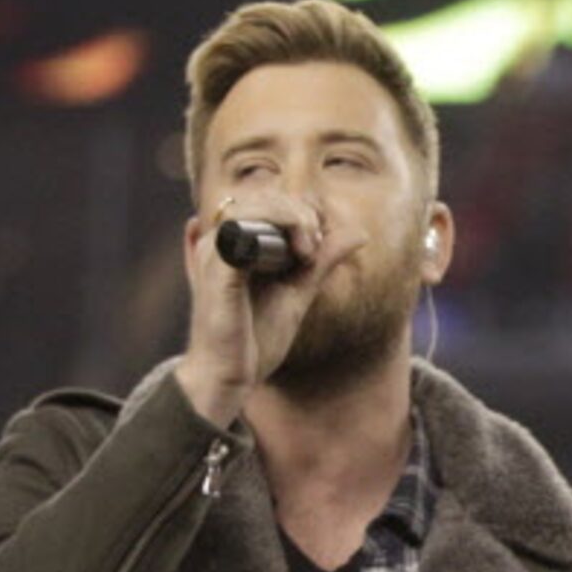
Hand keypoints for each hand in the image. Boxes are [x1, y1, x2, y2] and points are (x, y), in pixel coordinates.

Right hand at [174, 192, 347, 423]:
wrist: (230, 376)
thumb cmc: (255, 337)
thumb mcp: (299, 291)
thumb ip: (323, 260)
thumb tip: (358, 232)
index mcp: (234, 242)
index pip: (270, 200)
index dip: (302, 212)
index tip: (318, 246)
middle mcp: (218, 240)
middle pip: (262, 195)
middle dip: (299, 212)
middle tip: (314, 249)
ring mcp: (213, 252)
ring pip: (252, 205)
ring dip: (290, 216)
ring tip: (307, 250)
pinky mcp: (216, 270)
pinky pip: (241, 230)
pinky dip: (276, 232)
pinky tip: (298, 254)